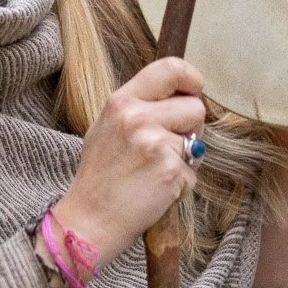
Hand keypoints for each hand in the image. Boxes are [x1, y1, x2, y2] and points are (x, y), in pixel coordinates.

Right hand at [46, 57, 205, 268]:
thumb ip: (138, 108)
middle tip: (166, 148)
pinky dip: (181, 185)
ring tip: (155, 172)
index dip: (192, 79)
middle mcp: (137, 117)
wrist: (89, 219)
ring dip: (186, 159)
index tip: (194, 91)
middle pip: (195, 107)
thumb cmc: (100, 177)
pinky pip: (193, 172)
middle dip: (190, 128)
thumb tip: (177, 97)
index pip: (170, 68)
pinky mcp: (170, 170)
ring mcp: (155, 143)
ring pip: (198, 142)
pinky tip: (156, 191)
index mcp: (121, 101)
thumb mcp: (107, 128)